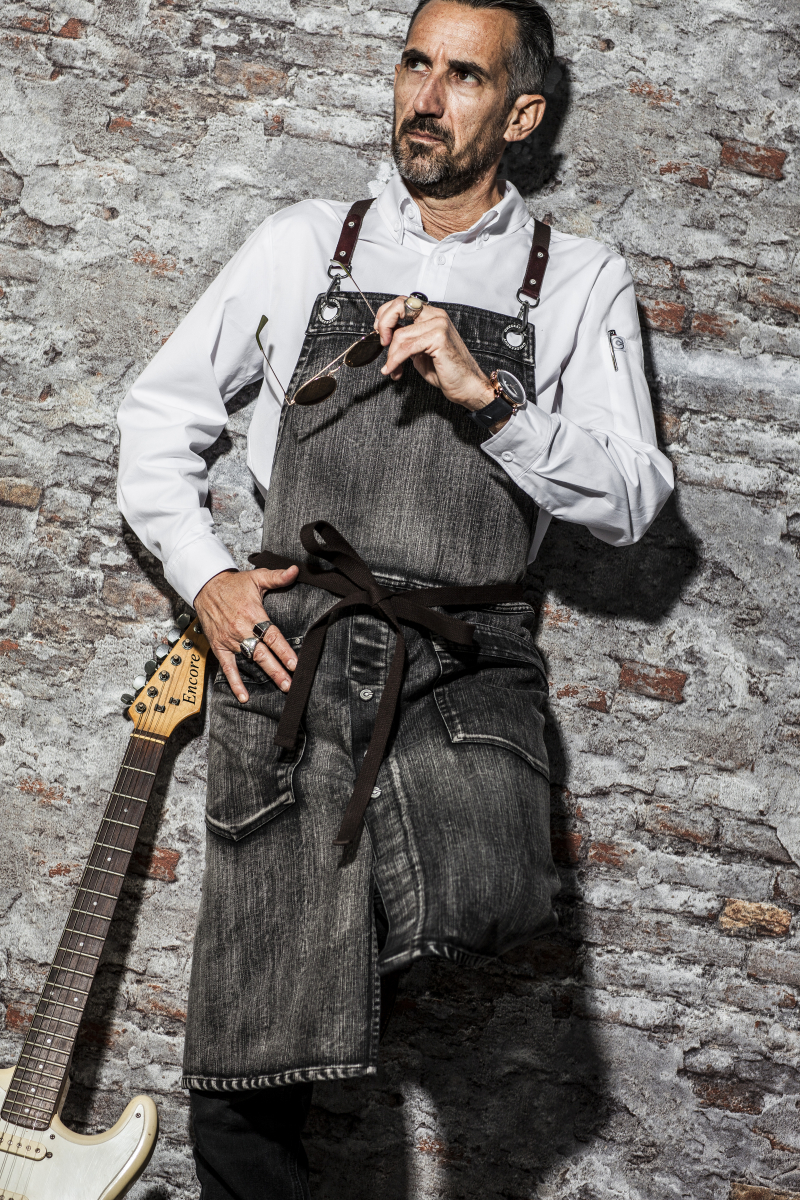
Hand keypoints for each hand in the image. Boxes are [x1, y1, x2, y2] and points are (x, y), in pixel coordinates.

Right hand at [194, 566, 298, 703]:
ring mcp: (230, 639)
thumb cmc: (234, 584)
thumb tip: (296, 570)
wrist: (205, 587)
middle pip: (262, 653)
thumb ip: (277, 577)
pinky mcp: (219, 646)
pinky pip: (228, 667)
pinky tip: (244, 696)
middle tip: (290, 683)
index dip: (283, 651)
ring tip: (280, 687)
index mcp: (253, 614)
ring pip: (250, 660)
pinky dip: (235, 682)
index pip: (271, 636)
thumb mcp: (257, 577)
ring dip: (265, 675)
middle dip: (278, 669)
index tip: (295, 663)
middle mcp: (241, 629)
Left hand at [374, 298, 495, 411]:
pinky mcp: (438, 338)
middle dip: (383, 325)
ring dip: (391, 355)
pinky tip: (394, 371)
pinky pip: (407, 348)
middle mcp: (436, 316)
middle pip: (398, 307)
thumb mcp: (420, 352)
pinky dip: (395, 361)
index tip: (379, 332)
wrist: (466, 386)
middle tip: (381, 344)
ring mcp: (439, 325)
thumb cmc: (446, 371)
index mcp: (432, 316)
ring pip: (400, 334)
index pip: (402, 302)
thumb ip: (406, 340)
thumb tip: (386, 337)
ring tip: (392, 369)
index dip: (385, 315)